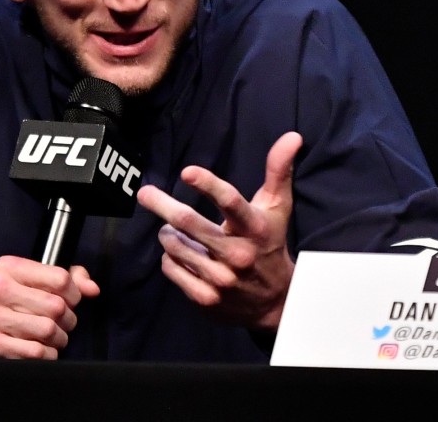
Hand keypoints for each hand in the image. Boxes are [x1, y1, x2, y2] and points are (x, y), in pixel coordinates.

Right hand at [0, 255, 98, 357]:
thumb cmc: (1, 306)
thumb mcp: (27, 282)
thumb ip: (64, 279)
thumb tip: (92, 289)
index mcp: (7, 267)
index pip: (60, 278)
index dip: (74, 294)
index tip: (71, 301)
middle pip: (57, 307)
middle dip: (68, 320)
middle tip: (62, 324)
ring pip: (48, 331)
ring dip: (58, 340)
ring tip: (51, 338)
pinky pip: (35, 353)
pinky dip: (46, 355)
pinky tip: (39, 351)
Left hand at [136, 131, 301, 330]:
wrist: (275, 302)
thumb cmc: (270, 244)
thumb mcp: (278, 208)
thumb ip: (279, 171)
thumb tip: (292, 136)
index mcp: (255, 228)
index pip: (230, 202)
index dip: (208, 185)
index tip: (187, 172)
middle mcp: (238, 254)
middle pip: (189, 223)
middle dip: (163, 205)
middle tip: (145, 193)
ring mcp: (220, 279)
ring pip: (175, 245)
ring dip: (168, 233)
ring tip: (174, 229)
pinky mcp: (205, 298)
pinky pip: (171, 268)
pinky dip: (170, 257)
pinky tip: (182, 254)